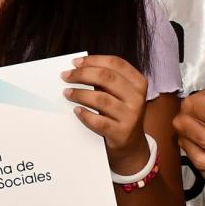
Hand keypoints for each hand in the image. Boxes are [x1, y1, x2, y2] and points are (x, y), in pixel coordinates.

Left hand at [61, 55, 150, 171]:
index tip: (75, 63)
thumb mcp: (121, 94)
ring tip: (67, 93)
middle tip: (65, 76)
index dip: (93, 60)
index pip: (115, 63)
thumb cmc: (120, 113)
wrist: (131, 145)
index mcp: (138, 83)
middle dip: (82, 74)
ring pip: (101, 99)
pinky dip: (85, 115)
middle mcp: (137, 98)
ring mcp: (131, 116)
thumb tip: (77, 68)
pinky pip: (99, 121)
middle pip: (107, 78)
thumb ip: (106, 81)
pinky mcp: (121, 133)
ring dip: (80, 94)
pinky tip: (77, 110)